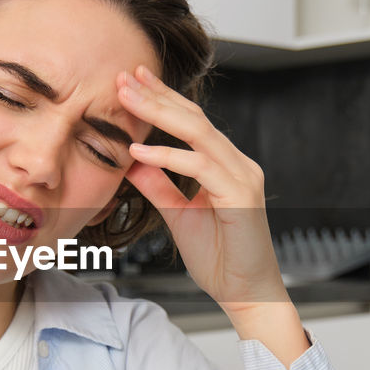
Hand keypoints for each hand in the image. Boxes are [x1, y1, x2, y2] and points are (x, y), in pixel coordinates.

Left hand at [118, 66, 307, 365]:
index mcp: (225, 166)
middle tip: (125, 76)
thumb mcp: (179, 215)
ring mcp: (243, 177)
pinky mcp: (242, 195)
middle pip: (194, 118)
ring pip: (199, 133)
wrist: (245, 294)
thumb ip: (159, 186)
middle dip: (158, 95)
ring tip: (127, 100)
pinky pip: (201, 167)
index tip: (131, 82)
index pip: (191, 123)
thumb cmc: (220, 259)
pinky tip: (139, 151)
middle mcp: (238, 164)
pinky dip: (168, 157)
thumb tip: (132, 161)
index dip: (162, 100)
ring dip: (160, 114)